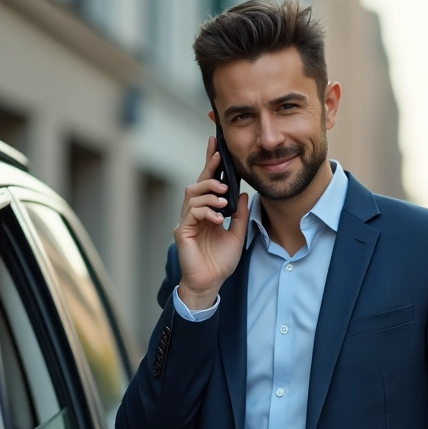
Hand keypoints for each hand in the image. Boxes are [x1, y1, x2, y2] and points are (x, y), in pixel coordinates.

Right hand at [174, 136, 249, 308]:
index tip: (216, 145)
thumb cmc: (221, 261)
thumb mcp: (238, 234)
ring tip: (225, 199)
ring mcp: (186, 221)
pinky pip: (192, 213)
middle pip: (197, 183)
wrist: (210, 282)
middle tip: (221, 160)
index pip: (208, 184)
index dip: (210, 164)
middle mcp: (194, 213)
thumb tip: (245, 194)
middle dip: (209, 168)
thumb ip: (241, 214)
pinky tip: (219, 218)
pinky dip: (207, 211)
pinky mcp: (182, 231)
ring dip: (210, 192)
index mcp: (207, 212)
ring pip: (192, 194)